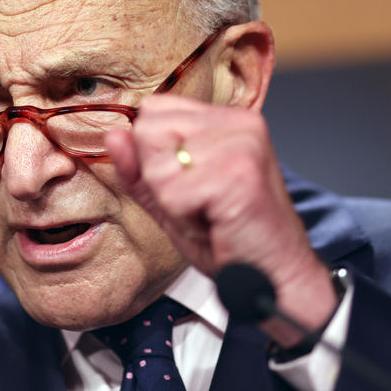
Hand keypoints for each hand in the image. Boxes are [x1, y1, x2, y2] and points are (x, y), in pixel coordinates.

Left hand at [106, 94, 335, 343]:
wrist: (276, 280)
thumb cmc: (231, 243)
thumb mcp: (173, 201)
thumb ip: (141, 168)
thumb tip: (114, 134)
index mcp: (226, 120)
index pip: (153, 110)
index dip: (155, 156)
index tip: (189, 186)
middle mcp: (238, 122)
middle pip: (149, 131)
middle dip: (160, 178)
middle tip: (199, 204)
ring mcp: (242, 144)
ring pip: (157, 165)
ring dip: (174, 203)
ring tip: (209, 214)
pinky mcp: (239, 174)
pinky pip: (174, 193)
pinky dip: (185, 219)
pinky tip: (216, 223)